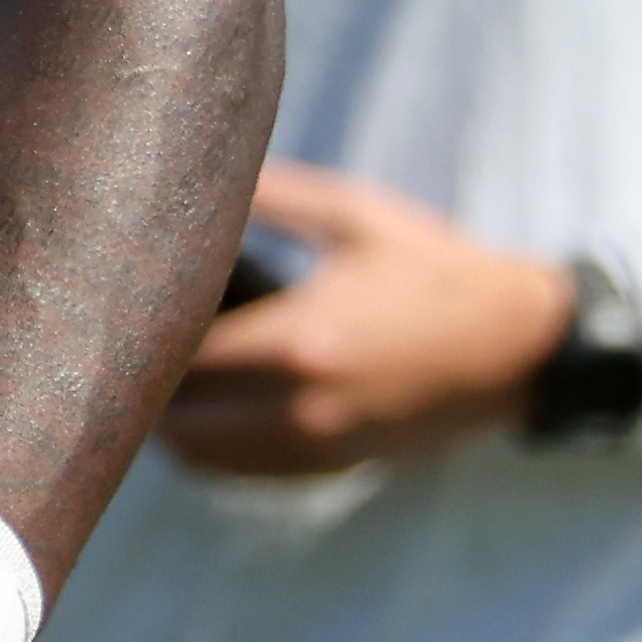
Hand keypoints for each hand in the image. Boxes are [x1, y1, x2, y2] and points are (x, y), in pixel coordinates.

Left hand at [156, 161, 575, 477]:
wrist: (520, 345)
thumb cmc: (436, 269)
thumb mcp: (355, 216)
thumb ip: (272, 194)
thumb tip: (197, 166)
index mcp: (299, 341)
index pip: (179, 358)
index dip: (139, 334)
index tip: (121, 303)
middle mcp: (302, 407)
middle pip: (177, 420)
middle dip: (143, 384)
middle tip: (125, 340)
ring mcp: (320, 446)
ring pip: (204, 459)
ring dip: (171, 424)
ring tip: (156, 375)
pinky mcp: (337, 465)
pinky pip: (246, 474)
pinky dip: (212, 448)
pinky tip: (207, 406)